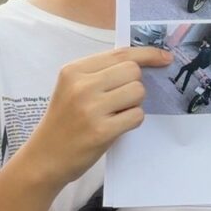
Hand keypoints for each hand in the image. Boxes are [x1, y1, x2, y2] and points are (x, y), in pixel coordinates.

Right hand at [25, 47, 172, 187]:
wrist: (45, 157)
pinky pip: (136, 115)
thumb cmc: (64, 121)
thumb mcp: (72, 88)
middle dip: (134, 85)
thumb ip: (101, 73)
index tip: (164, 57)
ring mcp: (91, 108)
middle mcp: (81, 85)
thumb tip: (142, 63)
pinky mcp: (101, 131)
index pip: (120, 53)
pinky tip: (116, 126)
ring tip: (115, 114)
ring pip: (138, 92)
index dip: (147, 54)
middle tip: (119, 100)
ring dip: (134, 104)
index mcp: (74, 70)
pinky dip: (132, 120)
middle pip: (132, 71)